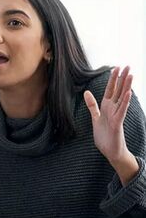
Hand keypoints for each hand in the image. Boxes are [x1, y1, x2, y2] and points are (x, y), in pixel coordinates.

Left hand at [84, 66, 138, 185]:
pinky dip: (125, 102)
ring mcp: (116, 115)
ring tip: (131, 75)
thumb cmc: (105, 136)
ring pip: (122, 98)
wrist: (111, 152)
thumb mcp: (96, 117)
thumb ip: (92, 105)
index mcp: (107, 107)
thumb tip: (86, 92)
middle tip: (128, 65)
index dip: (112, 79)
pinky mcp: (118, 123)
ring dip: (126, 86)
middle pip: (118, 91)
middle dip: (122, 78)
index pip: (110, 90)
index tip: (116, 67)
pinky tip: (128, 93)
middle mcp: (113, 109)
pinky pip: (122, 110)